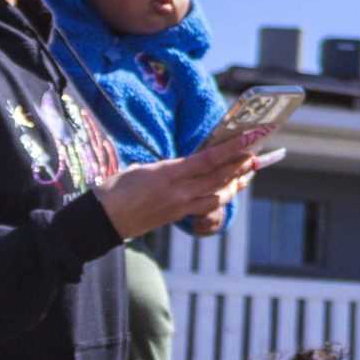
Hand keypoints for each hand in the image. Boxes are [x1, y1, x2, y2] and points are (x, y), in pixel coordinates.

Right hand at [94, 140, 276, 240]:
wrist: (101, 221)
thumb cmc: (114, 190)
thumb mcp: (141, 169)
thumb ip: (167, 167)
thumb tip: (185, 165)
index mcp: (167, 174)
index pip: (208, 160)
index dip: (231, 149)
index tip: (249, 139)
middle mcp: (178, 191)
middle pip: (218, 178)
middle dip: (240, 165)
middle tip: (259, 154)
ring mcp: (179, 207)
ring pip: (217, 195)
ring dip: (234, 183)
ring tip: (248, 172)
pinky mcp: (177, 217)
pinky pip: (205, 207)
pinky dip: (219, 197)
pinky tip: (226, 190)